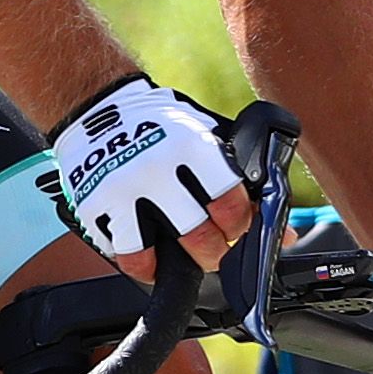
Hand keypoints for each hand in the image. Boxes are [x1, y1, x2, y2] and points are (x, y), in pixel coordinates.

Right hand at [51, 76, 248, 269]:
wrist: (97, 107)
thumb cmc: (158, 125)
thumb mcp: (204, 137)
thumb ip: (239, 179)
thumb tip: (281, 233)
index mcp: (192, 145)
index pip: (230, 205)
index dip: (239, 226)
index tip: (235, 229)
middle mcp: (155, 167)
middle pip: (197, 237)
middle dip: (212, 253)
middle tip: (210, 250)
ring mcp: (120, 189)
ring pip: (147, 255)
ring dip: (166, 266)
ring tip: (173, 261)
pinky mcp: (92, 204)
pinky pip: (116, 252)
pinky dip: (133, 258)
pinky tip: (144, 248)